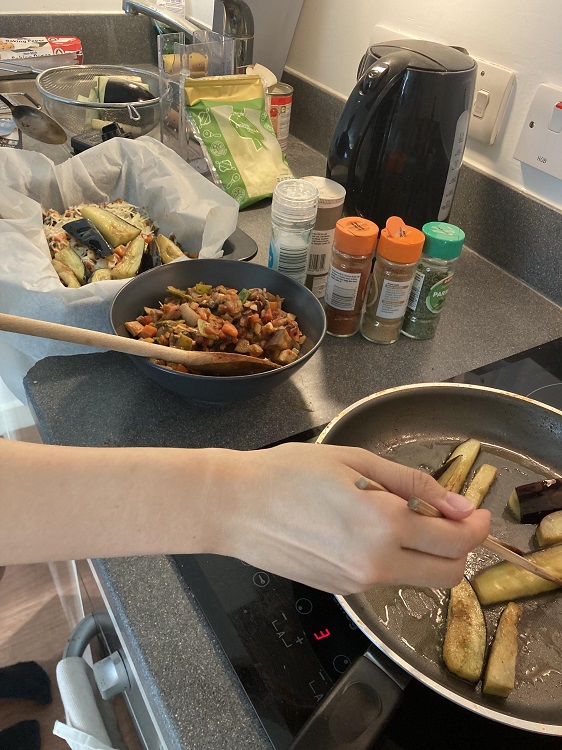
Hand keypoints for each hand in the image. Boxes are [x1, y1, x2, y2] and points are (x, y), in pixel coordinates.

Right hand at [216, 443, 490, 593]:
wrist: (235, 507)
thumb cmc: (289, 473)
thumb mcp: (355, 460)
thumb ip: (412, 483)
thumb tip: (458, 505)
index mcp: (383, 524)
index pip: (456, 541)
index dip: (476, 526)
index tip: (476, 511)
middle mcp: (377, 563)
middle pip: (448, 575)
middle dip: (460, 549)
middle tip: (446, 518)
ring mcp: (358, 582)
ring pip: (418, 579)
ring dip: (426, 553)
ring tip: (395, 515)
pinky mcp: (341, 590)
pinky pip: (386, 579)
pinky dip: (394, 558)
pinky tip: (366, 530)